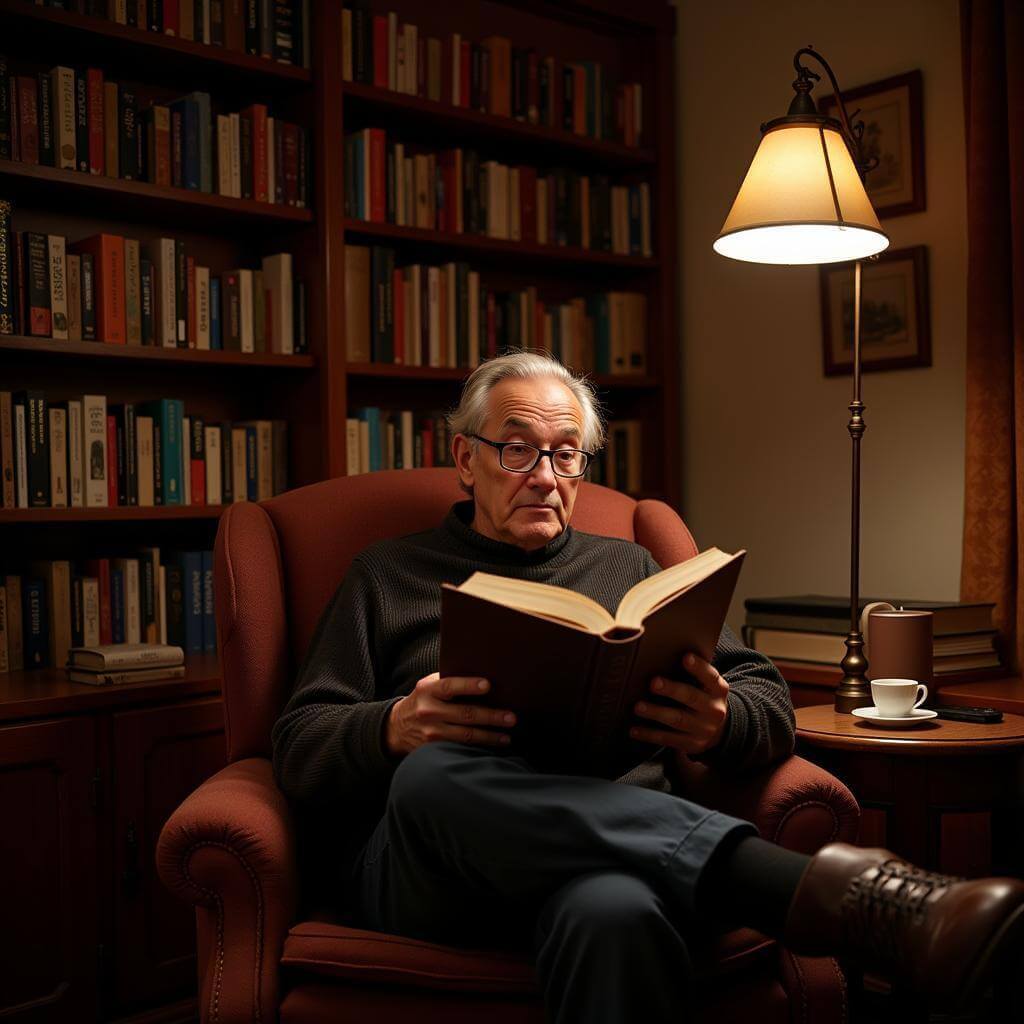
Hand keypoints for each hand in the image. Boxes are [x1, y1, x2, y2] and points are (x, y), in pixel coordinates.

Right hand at [385, 672, 516, 756]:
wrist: (396, 727)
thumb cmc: (423, 700)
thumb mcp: (429, 685)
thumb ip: (449, 681)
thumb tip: (483, 675)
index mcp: (428, 690)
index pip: (450, 686)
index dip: (469, 685)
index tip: (488, 685)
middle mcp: (428, 711)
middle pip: (465, 714)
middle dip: (491, 716)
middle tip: (511, 717)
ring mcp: (431, 732)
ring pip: (465, 736)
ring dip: (490, 737)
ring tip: (507, 736)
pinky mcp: (433, 749)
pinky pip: (460, 748)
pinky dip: (478, 748)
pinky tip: (492, 746)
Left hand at [629, 652, 729, 755]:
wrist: (718, 730)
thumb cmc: (703, 697)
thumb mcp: (706, 686)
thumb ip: (693, 673)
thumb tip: (662, 654)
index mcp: (718, 690)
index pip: (710, 676)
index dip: (699, 667)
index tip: (685, 657)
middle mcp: (714, 710)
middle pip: (692, 698)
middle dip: (672, 690)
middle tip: (653, 683)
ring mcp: (703, 729)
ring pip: (678, 720)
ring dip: (656, 713)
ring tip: (638, 707)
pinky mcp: (692, 744)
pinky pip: (668, 739)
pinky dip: (650, 734)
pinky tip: (634, 730)